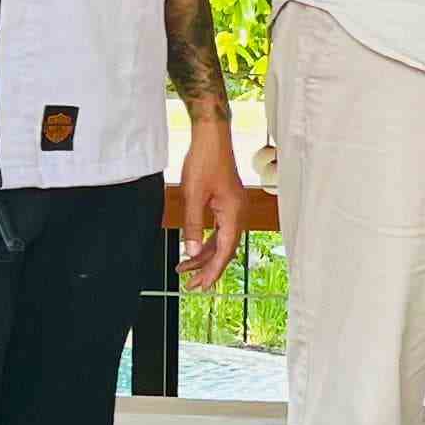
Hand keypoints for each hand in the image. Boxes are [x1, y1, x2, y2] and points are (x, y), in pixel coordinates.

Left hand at [176, 119, 249, 290]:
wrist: (212, 139)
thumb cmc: (204, 162)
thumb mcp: (192, 196)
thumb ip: (192, 226)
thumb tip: (189, 252)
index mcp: (233, 213)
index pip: (225, 250)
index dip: (214, 270)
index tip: (203, 285)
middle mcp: (239, 213)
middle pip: (225, 249)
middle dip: (208, 268)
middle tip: (192, 285)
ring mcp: (235, 208)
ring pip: (222, 241)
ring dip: (204, 256)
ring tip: (185, 269)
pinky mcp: (228, 204)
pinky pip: (220, 230)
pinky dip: (207, 242)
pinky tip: (193, 250)